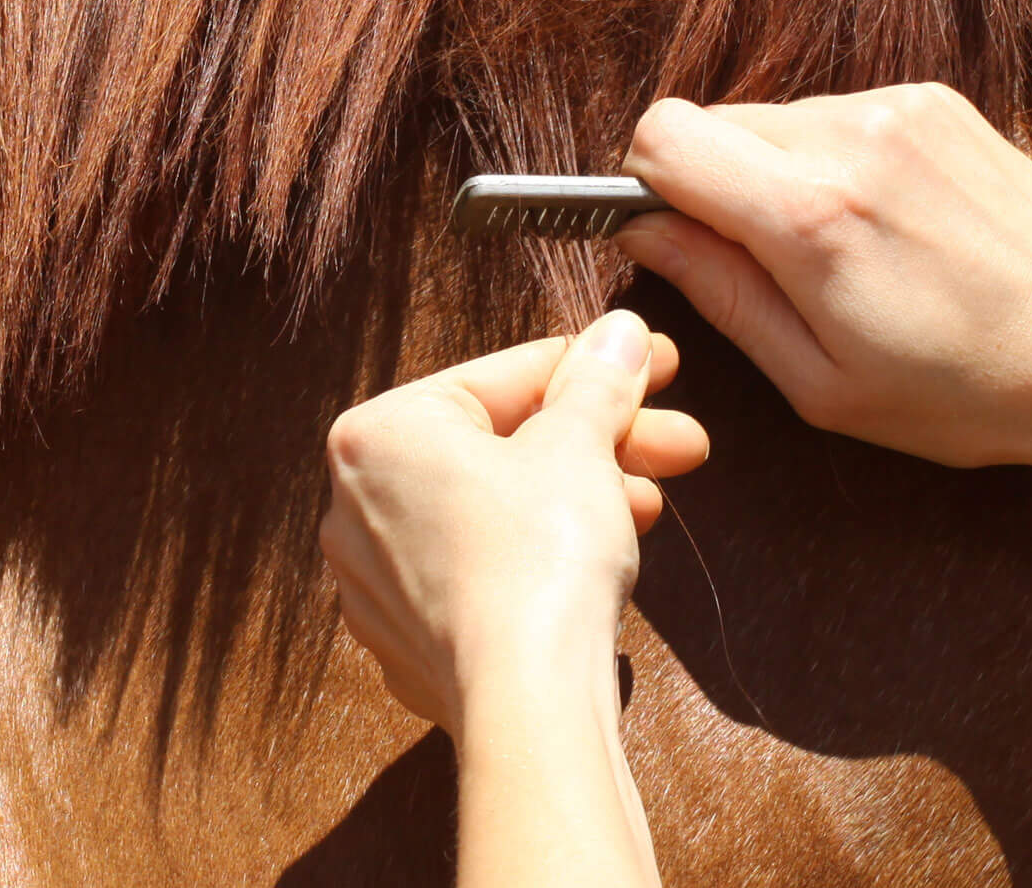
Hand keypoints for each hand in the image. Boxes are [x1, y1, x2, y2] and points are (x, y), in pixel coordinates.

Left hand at [317, 311, 708, 735]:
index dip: (594, 367)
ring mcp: (373, 581)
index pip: (502, 378)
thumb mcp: (581, 445)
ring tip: (650, 505)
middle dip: (598, 444)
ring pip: (491, 513)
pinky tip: (601, 559)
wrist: (527, 702)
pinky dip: (535, 560)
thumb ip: (598, 380)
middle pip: (499, 449)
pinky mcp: (405, 642)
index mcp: (376, 433)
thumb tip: (622, 331)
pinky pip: (477, 576)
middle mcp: (353, 503)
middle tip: (678, 442)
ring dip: (576, 499)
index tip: (656, 363)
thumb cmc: (539, 556)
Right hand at [616, 85, 1031, 470]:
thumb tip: (642, 231)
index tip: (670, 235)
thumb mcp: (820, 383)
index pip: (663, 137)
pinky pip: (835, 116)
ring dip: (776, 175)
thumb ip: (720, 294)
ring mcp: (899, 109)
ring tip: (843, 254)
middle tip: (766, 266)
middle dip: (712, 187)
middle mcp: (852, 139)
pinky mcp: (935, 101)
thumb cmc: (966, 390)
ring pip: (772, 119)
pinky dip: (833, 163)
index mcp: (811, 217)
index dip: (644, 186)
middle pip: (710, 122)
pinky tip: (887, 226)